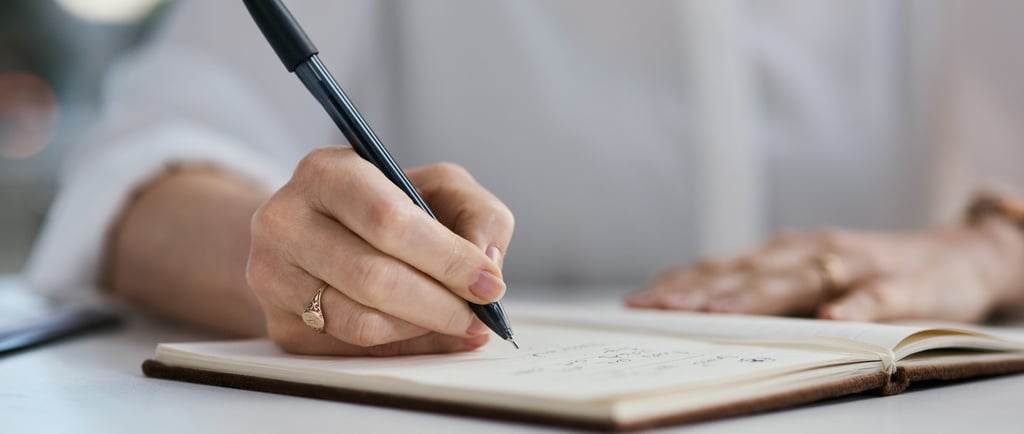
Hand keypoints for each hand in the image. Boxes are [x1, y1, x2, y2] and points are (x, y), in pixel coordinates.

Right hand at [247, 147, 513, 354]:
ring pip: (360, 322)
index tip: (488, 282)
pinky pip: (349, 350)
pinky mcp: (278, 323)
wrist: (319, 232)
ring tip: (455, 322)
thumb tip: (485, 264)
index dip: (446, 258)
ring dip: (421, 329)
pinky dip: (400, 347)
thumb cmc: (389, 207)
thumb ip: (477, 214)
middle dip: (439, 303)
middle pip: (373, 277)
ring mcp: (273, 276)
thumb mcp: (439, 187)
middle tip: (478, 315)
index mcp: (325, 172)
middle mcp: (285, 221)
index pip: (388, 221)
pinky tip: (425, 333)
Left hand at [628, 220, 1023, 321]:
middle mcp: (809, 251)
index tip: (636, 301)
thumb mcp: (806, 276)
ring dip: (756, 297)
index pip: (720, 268)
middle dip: (699, 290)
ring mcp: (854, 265)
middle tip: (657, 308)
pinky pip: (874, 296)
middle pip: (747, 273)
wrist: (954, 256)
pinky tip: (829, 318)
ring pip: (799, 280)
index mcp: (782, 253)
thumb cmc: (865, 270)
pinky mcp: (900, 284)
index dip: (678, 283)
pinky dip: (853, 306)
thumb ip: (760, 288)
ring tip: (717, 313)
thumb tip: (696, 306)